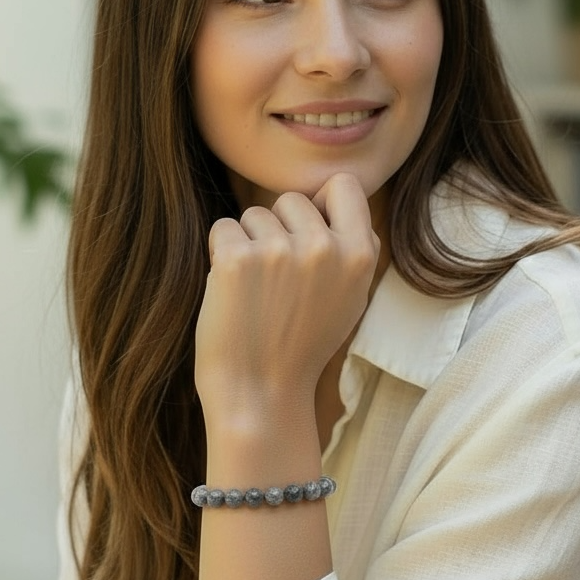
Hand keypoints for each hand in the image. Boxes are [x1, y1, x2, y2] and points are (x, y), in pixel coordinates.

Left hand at [194, 173, 379, 420]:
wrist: (261, 395)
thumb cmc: (302, 347)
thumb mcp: (351, 300)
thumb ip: (354, 249)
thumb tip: (338, 200)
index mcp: (360, 255)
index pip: (344, 185)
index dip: (322, 203)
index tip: (307, 233)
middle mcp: (324, 247)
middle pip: (291, 199)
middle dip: (278, 228)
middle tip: (276, 278)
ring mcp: (279, 251)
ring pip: (254, 214)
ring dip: (247, 243)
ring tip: (255, 290)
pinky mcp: (236, 259)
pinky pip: (222, 229)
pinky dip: (220, 254)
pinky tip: (231, 291)